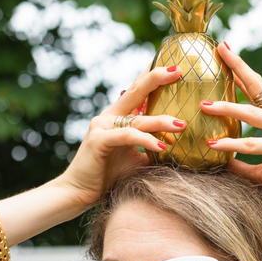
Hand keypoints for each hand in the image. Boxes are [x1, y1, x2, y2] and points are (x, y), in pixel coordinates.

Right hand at [54, 66, 183, 209]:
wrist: (80, 193)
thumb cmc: (109, 177)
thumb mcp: (137, 159)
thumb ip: (152, 147)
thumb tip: (178, 146)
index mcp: (119, 117)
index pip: (139, 90)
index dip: (155, 76)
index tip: (176, 66)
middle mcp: (110, 116)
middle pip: (136, 90)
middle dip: (157, 78)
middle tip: (178, 70)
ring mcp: (102, 126)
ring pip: (137, 118)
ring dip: (161, 121)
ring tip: (181, 125)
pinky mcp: (99, 141)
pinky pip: (127, 136)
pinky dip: (146, 140)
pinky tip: (162, 147)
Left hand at [202, 44, 261, 206]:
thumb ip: (243, 164)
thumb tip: (219, 162)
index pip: (257, 91)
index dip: (241, 73)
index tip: (225, 56)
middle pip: (256, 88)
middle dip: (237, 67)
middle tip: (219, 49)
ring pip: (251, 114)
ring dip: (226, 108)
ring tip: (204, 104)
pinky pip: (253, 144)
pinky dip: (232, 144)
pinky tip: (214, 144)